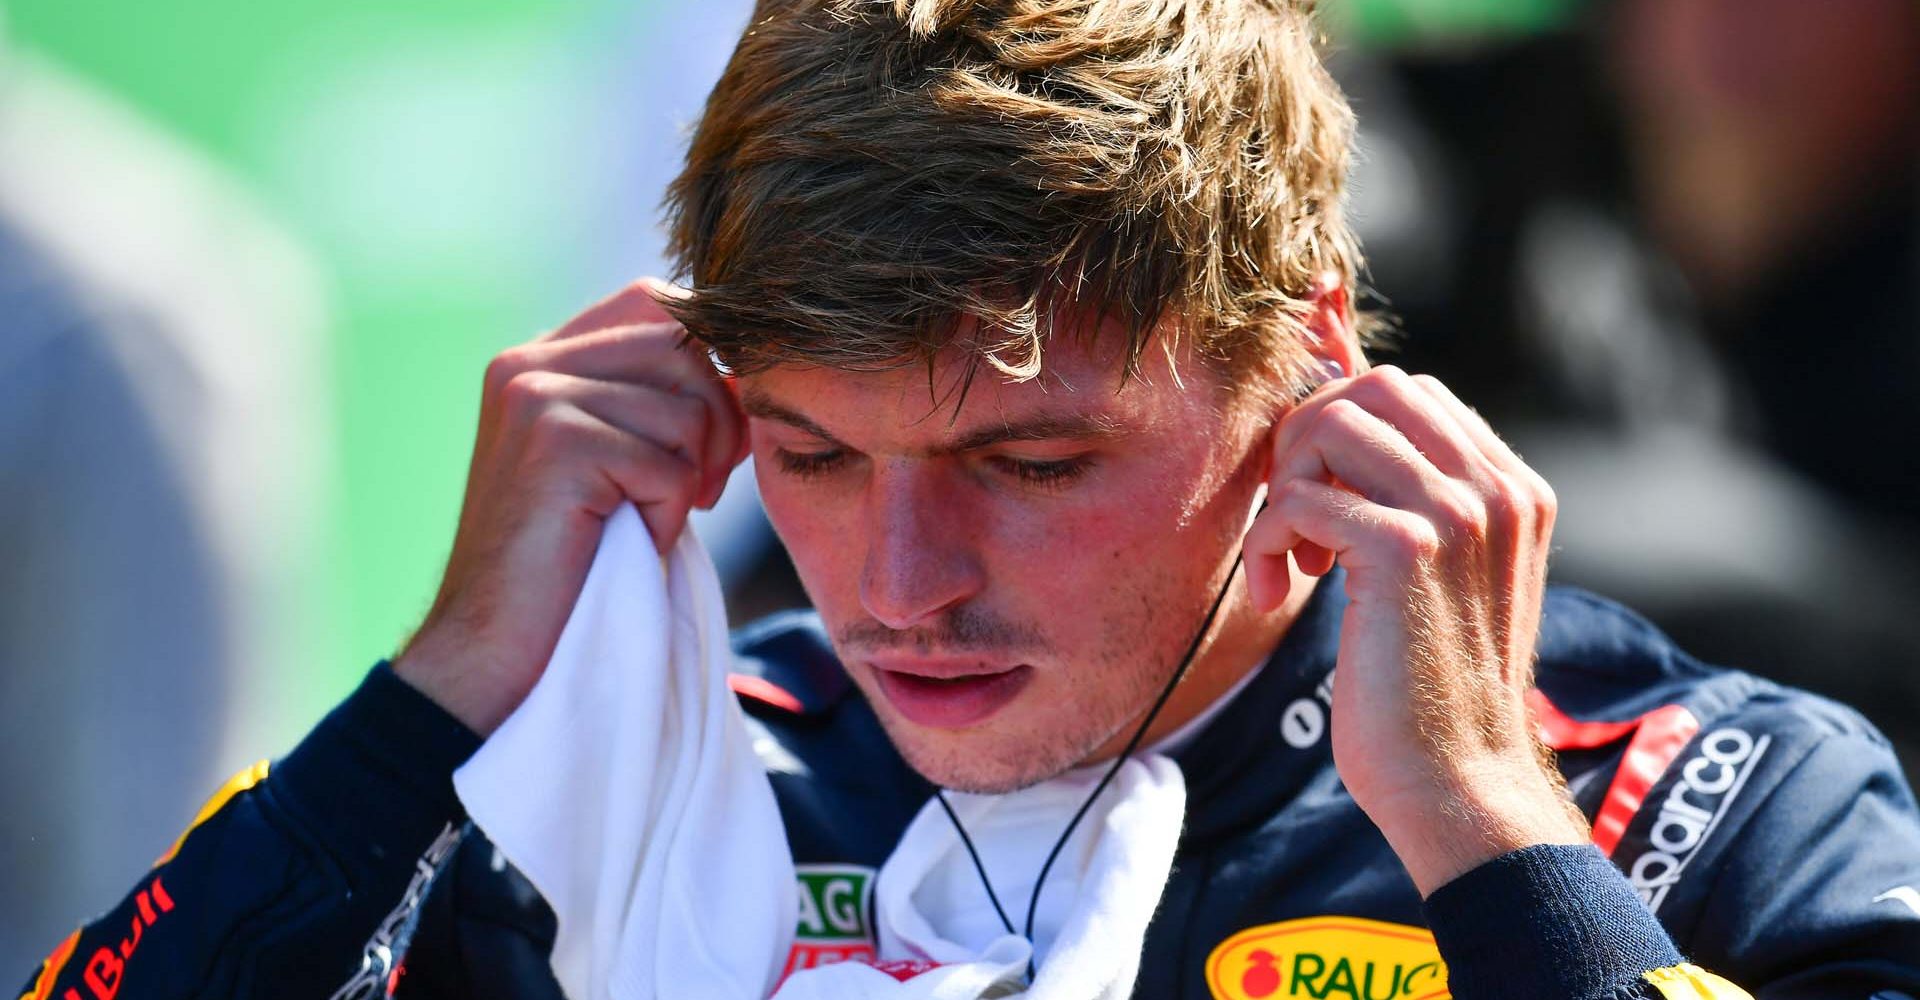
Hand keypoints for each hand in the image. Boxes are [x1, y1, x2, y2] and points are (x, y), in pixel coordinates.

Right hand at [392, 279, 747, 735]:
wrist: (486, 646)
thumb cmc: (563, 563)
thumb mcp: (607, 464)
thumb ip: (651, 404)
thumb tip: (744, 372)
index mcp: (538, 358)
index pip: (655, 302)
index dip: (708, 360)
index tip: (710, 437)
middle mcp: (530, 363)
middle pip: (684, 346)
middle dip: (718, 422)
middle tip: (700, 490)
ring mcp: (538, 398)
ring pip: (687, 410)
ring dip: (691, 479)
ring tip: (650, 519)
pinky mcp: (556, 445)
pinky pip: (670, 467)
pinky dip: (668, 517)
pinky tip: (630, 542)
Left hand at [1243, 365, 1586, 895]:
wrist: (1459, 781)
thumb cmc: (1432, 691)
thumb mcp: (1440, 578)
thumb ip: (1412, 503)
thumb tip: (1327, 435)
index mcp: (1514, 489)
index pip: (1410, 393)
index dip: (1339, 431)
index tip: (1319, 504)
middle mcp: (1496, 488)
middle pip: (1370, 388)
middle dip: (1307, 441)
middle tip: (1295, 517)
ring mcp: (1457, 514)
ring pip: (1330, 425)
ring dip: (1284, 488)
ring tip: (1290, 559)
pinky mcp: (1405, 549)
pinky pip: (1296, 498)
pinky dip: (1264, 541)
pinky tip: (1273, 593)